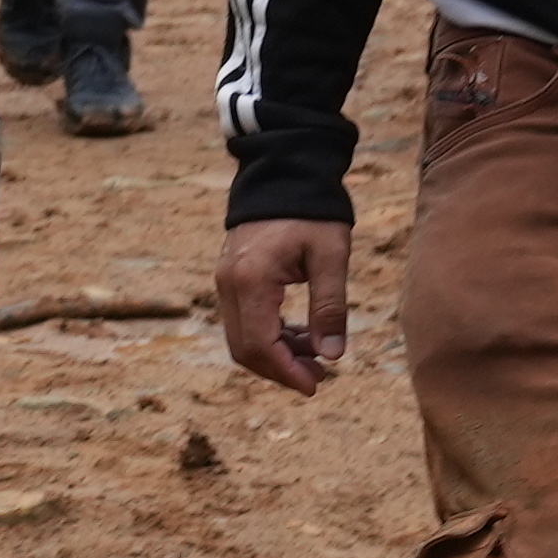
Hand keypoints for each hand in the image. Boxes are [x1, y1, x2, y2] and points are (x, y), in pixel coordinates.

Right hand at [216, 218, 351, 394]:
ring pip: (241, 337)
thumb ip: (330, 307)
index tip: (316, 385)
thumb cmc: (313, 211)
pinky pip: (242, 320)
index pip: (260, 345)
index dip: (286, 372)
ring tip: (314, 355)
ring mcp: (225, 280)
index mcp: (252, 280)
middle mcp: (229, 284)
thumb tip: (332, 356)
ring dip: (274, 354)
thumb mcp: (331, 257)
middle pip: (244, 349)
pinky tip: (299, 335)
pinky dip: (268, 336)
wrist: (285, 172)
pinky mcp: (230, 277)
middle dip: (280, 369)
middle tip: (318, 376)